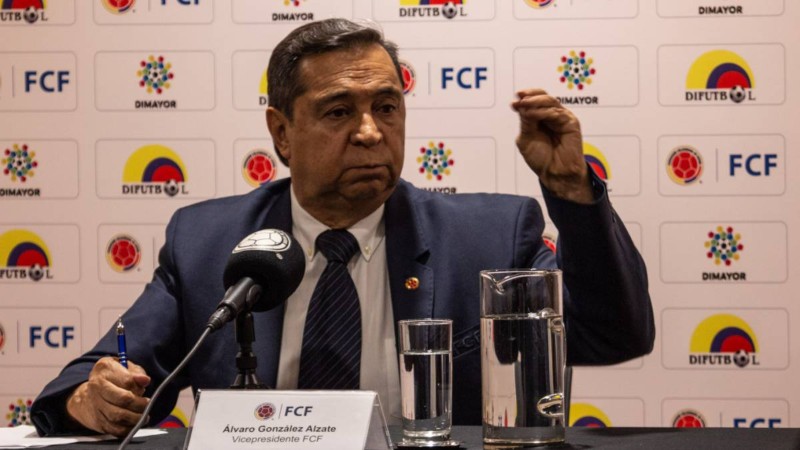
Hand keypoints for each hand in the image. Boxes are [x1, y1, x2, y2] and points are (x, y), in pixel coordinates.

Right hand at [66, 357, 150, 436]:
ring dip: (135, 418)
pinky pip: (114, 429)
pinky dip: (127, 429)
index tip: (144, 387)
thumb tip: (145, 380)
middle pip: (122, 399)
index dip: (139, 386)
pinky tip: (134, 424)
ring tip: (143, 416)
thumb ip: (136, 372)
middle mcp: (96, 388)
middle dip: (139, 404)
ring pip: (118, 416)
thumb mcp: (124, 366)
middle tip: (146, 404)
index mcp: (104, 370)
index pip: (127, 381)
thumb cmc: (112, 377)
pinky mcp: (98, 421)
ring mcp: (96, 405)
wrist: (89, 393)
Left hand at [512, 89, 592, 203]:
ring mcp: (562, 118)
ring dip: (535, 102)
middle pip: (543, 97)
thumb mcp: (526, 138)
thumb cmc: (541, 159)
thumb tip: (523, 105)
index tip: (515, 98)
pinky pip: (557, 113)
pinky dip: (544, 112)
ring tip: (525, 105)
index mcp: (540, 118)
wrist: (554, 173)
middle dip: (530, 96)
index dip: (526, 96)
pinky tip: (533, 114)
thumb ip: (525, 122)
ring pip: (550, 102)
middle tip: (520, 99)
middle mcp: (552, 116)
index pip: (534, 101)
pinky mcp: (571, 123)